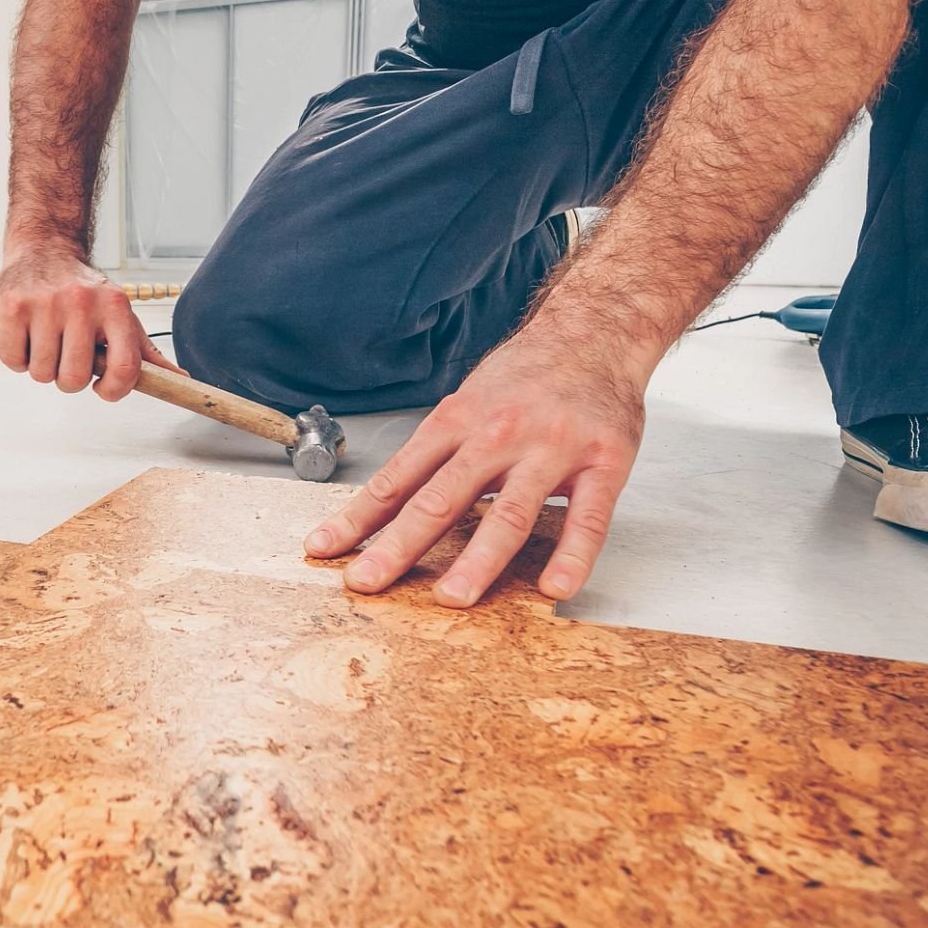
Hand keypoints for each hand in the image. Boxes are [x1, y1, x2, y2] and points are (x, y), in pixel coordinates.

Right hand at [0, 245, 184, 400]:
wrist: (45, 249)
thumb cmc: (87, 292)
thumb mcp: (121, 315)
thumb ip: (146, 352)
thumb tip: (181, 380)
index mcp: (116, 308)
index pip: (124, 368)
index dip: (113, 390)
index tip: (103, 388)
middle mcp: (82, 303)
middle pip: (74, 378)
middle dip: (69, 380)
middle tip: (67, 360)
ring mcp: (45, 303)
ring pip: (41, 373)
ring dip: (42, 369)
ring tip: (47, 344)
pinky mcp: (12, 305)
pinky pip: (12, 360)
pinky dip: (17, 360)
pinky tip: (26, 339)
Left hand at [304, 327, 645, 606]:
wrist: (595, 330)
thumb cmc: (526, 375)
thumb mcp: (468, 401)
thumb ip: (438, 453)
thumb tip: (388, 505)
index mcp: (457, 420)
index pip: (398, 478)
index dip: (357, 517)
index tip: (324, 549)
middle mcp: (498, 434)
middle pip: (442, 499)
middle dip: (399, 544)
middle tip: (367, 581)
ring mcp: (552, 448)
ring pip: (510, 513)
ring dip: (479, 560)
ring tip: (452, 597)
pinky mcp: (603, 462)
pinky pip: (588, 518)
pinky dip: (572, 556)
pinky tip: (555, 588)